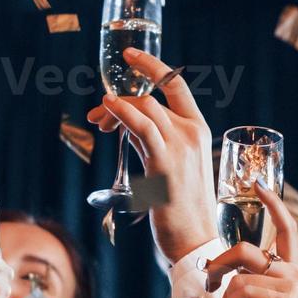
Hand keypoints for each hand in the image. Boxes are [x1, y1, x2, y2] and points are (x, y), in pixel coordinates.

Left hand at [84, 47, 215, 264]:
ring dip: (114, 110)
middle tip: (97, 119)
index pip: (177, 86)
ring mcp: (181, 147)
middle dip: (119, 102)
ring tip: (97, 122)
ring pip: (144, 108)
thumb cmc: (180, 209)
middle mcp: (193, 133)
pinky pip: (141, 127)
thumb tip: (125, 126)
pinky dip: (122, 113)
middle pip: (150, 99)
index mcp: (199, 131)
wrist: (195, 242)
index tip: (130, 56)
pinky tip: (106, 110)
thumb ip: (151, 142)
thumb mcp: (167, 166)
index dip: (153, 67)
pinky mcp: (165, 164)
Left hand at [205, 187, 297, 297]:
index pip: (285, 228)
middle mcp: (293, 273)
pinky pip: (243, 292)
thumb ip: (246, 288)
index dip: (273, 203)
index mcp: (288, 271)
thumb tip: (219, 276)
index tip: (258, 184)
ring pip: (239, 275)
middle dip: (216, 266)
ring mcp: (291, 286)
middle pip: (244, 250)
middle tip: (209, 288)